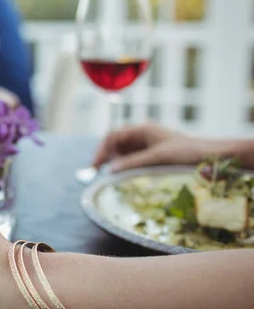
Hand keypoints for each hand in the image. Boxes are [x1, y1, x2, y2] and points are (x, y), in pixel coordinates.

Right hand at [92, 123, 221, 171]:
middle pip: (116, 144)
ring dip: (117, 165)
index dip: (102, 150)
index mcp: (143, 129)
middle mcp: (143, 136)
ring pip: (124, 154)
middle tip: (99, 174)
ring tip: (112, 179)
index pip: (113, 136)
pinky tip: (125, 179)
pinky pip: (133, 161)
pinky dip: (126, 169)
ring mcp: (147, 146)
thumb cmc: (186, 153)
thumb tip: (110, 169)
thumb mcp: (157, 158)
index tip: (95, 166)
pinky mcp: (152, 157)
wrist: (212, 157)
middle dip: (107, 157)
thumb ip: (132, 163)